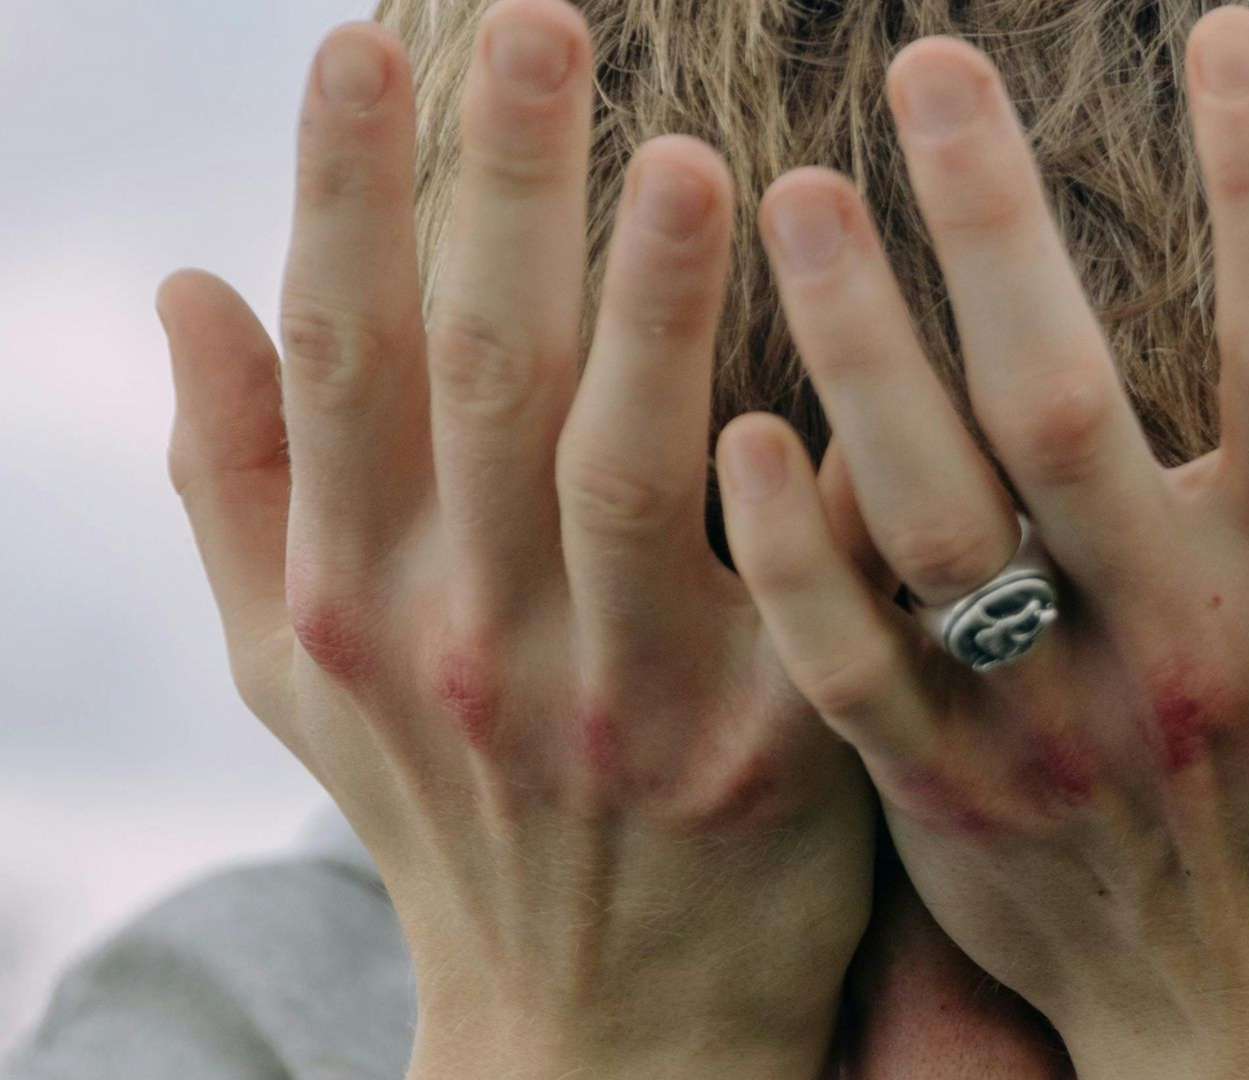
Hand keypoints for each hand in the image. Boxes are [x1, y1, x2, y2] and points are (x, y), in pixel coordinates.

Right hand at [157, 2, 873, 1075]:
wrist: (596, 1027)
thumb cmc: (452, 813)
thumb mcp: (302, 674)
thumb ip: (236, 485)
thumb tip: (184, 286)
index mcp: (356, 600)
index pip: (335, 360)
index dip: (340, 193)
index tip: (368, 42)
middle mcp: (472, 642)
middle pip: (478, 380)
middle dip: (501, 190)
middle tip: (543, 23)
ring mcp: (621, 703)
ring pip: (628, 471)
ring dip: (652, 307)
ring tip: (691, 157)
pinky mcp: (770, 748)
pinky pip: (800, 577)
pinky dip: (816, 461)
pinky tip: (848, 334)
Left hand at [716, 5, 1248, 1078]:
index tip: (1230, 29)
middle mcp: (1180, 645)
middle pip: (1065, 405)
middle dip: (995, 222)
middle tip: (931, 62)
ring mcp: (1048, 725)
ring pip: (932, 514)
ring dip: (858, 347)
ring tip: (799, 195)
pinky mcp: (945, 792)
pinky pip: (843, 661)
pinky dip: (790, 553)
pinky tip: (738, 432)